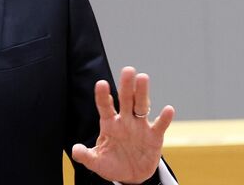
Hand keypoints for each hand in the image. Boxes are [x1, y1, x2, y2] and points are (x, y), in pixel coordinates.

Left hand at [72, 66, 174, 183]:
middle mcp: (125, 120)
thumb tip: (75, 150)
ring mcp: (140, 126)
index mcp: (109, 124)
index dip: (103, 95)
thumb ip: (86, 156)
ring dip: (143, 93)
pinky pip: (160, 125)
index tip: (101, 83)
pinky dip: (164, 118)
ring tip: (143, 78)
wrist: (131, 176)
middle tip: (128, 70)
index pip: (105, 106)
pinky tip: (168, 109)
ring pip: (142, 106)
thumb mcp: (97, 162)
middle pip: (126, 99)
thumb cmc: (112, 164)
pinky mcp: (154, 136)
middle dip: (126, 85)